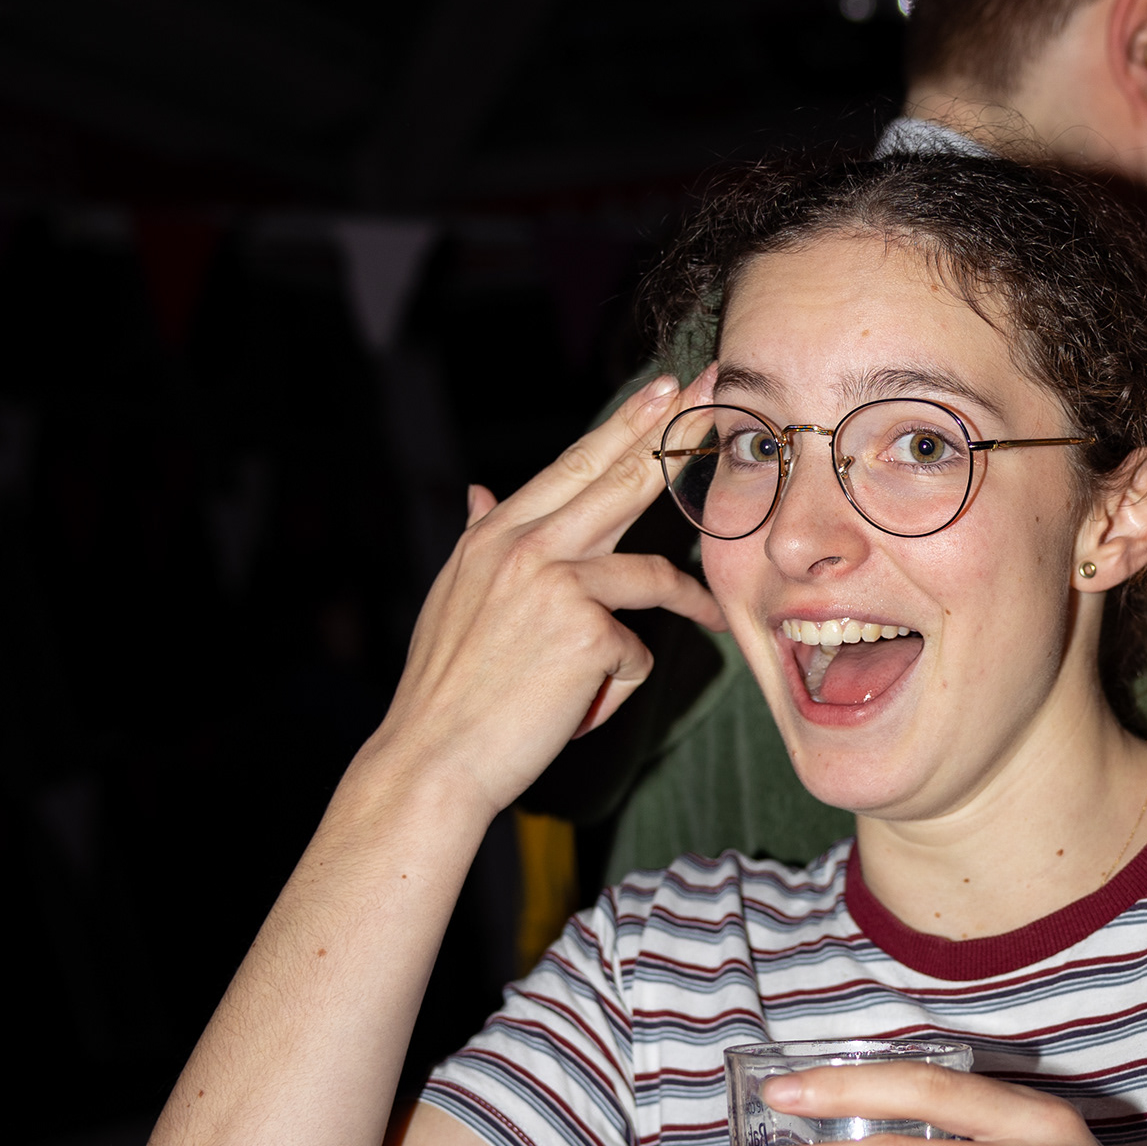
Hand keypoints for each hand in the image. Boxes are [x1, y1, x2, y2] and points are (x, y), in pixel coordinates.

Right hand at [373, 370, 724, 816]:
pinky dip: (616, 686)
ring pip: (650, 575)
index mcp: (496, 534)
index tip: (665, 387)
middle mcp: (524, 546)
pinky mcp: (586, 632)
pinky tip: (578, 708)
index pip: (575, 464)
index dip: (626, 424)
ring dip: (688, 603)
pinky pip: (636, 653)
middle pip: (619, 478)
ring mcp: (556, 584)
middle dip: (672, 431)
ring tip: (713, 619)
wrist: (432, 758)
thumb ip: (478, 538)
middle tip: (714, 389)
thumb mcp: (456, 598)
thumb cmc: (449, 689)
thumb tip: (479, 491)